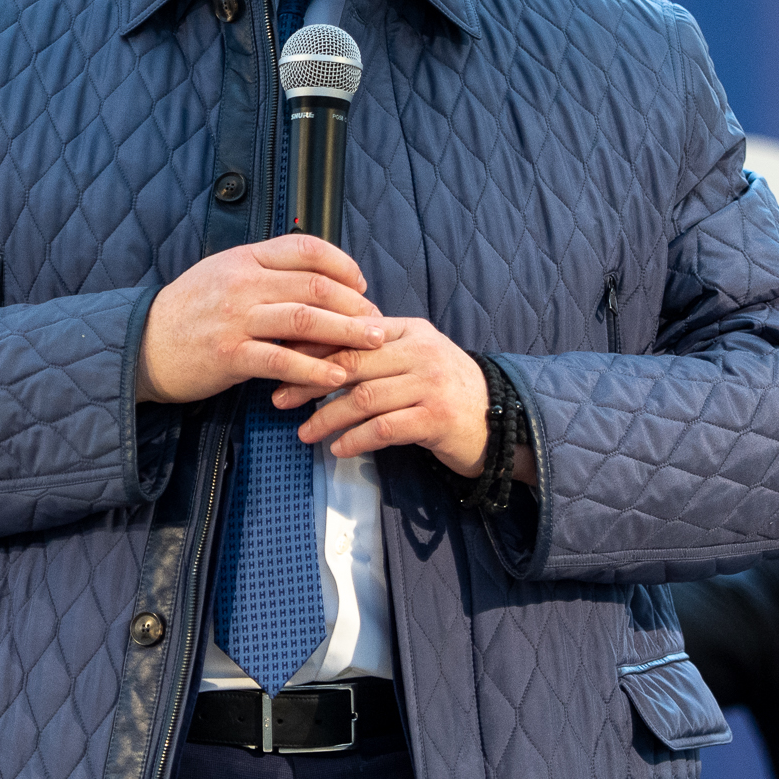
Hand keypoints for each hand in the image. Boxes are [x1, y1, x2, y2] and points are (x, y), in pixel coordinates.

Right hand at [137, 235, 386, 405]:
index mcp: (244, 258)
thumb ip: (264, 270)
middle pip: (315, 285)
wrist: (143, 345)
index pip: (305, 248)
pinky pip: (282, 361)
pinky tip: (336, 377)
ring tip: (372, 344)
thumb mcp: (223, 274)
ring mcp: (235, 318)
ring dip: (346, 333)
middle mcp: (242, 282)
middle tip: (378, 323)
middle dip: (355, 305)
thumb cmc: (189, 311)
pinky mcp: (230, 354)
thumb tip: (317, 277)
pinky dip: (314, 370)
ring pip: (305, 319)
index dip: (342, 264)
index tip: (361, 284)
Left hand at [294, 318, 537, 484]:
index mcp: (408, 330)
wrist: (500, 420)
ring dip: (326, 417)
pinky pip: (384, 428)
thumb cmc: (443, 389)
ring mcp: (430, 384)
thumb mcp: (413, 357)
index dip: (311, 347)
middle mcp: (420, 351)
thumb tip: (311, 348)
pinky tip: (338, 448)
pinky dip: (356, 439)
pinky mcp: (436, 418)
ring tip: (304, 433)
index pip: (350, 332)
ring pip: (363, 398)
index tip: (279, 360)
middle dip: (308, 382)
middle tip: (279, 398)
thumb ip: (374, 349)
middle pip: (351, 362)